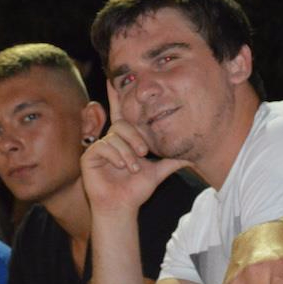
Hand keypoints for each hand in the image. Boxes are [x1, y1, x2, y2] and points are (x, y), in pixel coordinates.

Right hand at [81, 85, 190, 215]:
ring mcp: (100, 147)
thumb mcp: (159, 171)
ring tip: (134, 167)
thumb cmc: (137, 189)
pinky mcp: (89, 156)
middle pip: (124, 123)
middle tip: (144, 153)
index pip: (122, 113)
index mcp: (126, 139)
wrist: (123, 206)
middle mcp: (112, 139)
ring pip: (116, 136)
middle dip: (136, 138)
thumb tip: (193, 156)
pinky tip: (122, 167)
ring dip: (128, 153)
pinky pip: (104, 146)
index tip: (115, 78)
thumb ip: (173, 160)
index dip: (117, 95)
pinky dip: (116, 156)